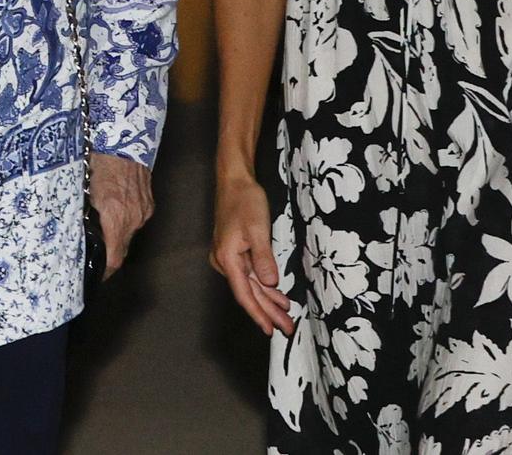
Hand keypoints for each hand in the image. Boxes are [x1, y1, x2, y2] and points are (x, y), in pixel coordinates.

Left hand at [88, 152, 153, 278]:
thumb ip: (83, 215)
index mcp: (115, 217)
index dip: (105, 271)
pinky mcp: (149, 203)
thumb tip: (75, 233)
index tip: (96, 275)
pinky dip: (125, 222)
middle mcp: (133, 218)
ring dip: (116, 236)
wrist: (123, 140)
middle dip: (108, 254)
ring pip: (129, 234)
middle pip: (122, 249)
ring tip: (101, 231)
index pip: (114, 258)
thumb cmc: (97, 162)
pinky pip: (136, 220)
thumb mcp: (83, 191)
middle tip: (93, 254)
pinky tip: (113, 213)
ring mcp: (143, 211)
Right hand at [210, 172, 293, 335]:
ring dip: (268, 301)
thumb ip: (263, 257)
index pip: (244, 293)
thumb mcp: (258, 228)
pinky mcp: (234, 252)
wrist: (234, 181)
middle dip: (268, 312)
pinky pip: (249, 275)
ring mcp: (228, 257)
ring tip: (285, 317)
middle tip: (287, 328)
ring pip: (250, 285)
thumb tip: (270, 283)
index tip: (270, 330)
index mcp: (227, 258)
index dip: (258, 313)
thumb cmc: (245, 201)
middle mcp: (224, 261)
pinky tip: (276, 294)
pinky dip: (263, 286)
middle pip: (248, 293)